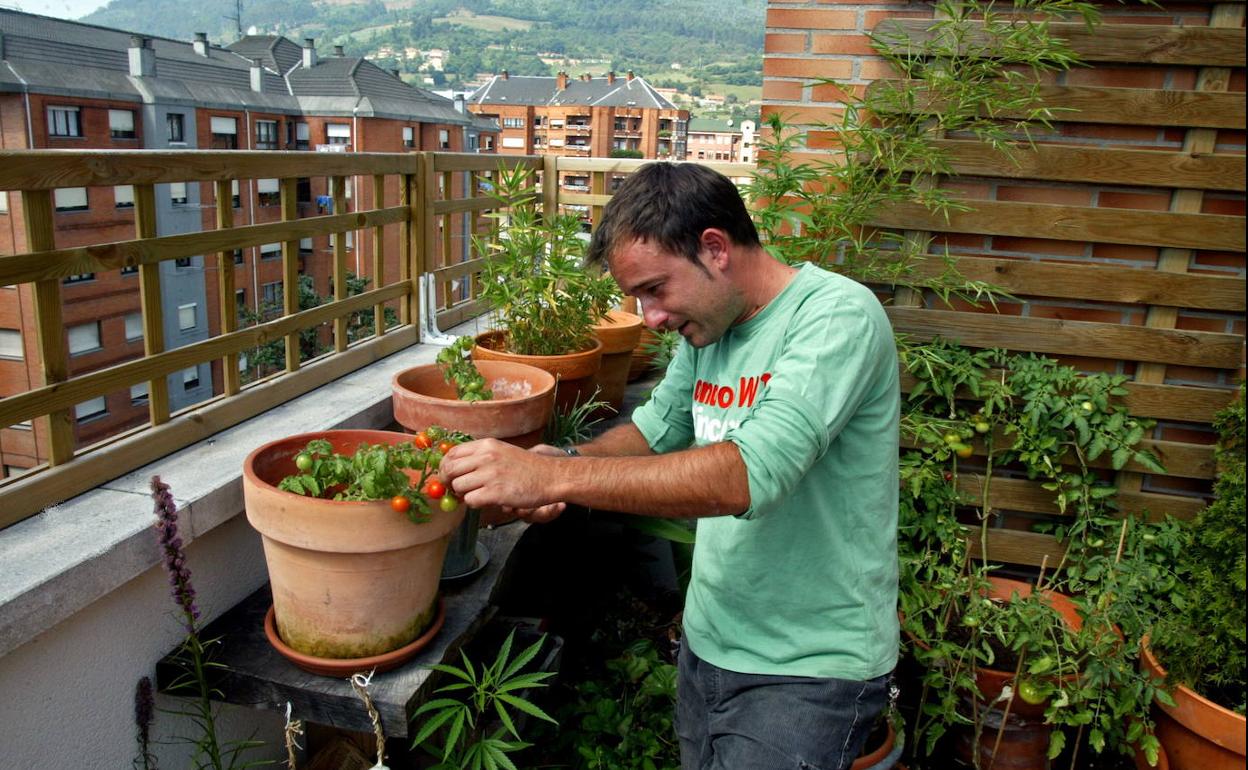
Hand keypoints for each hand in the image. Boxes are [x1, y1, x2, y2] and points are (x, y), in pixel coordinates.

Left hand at [440, 438, 565, 516]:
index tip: (448, 476)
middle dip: (448, 482)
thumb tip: (454, 469)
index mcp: (486, 445)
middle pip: (450, 470)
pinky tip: (487, 500)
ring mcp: (490, 474)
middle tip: (456, 490)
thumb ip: (479, 458)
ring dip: (464, 494)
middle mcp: (486, 457)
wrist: (550, 476)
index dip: (445, 467)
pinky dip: (475, 504)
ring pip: (458, 487)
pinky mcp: (496, 492)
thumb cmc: (526, 467)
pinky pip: (471, 500)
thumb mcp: (501, 452)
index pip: (452, 453)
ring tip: (479, 494)